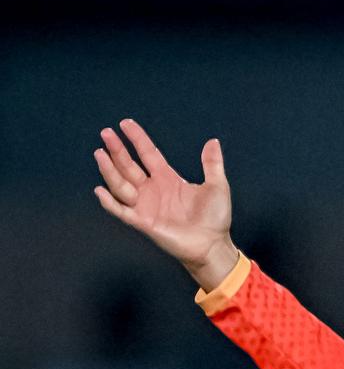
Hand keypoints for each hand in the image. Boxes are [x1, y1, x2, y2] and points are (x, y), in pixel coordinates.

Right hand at [93, 119, 235, 271]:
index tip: (125, 124)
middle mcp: (153, 189)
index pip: (148, 153)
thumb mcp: (217, 186)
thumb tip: (213, 141)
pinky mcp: (143, 222)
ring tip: (100, 153)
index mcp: (168, 178)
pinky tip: (101, 190)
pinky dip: (110, 202)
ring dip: (109, 170)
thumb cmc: (215, 218)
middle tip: (106, 133)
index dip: (137, 138)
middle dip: (117, 150)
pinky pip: (122, 211)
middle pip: (129, 165)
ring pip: (121, 184)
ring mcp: (146, 205)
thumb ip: (212, 164)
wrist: (213, 244)